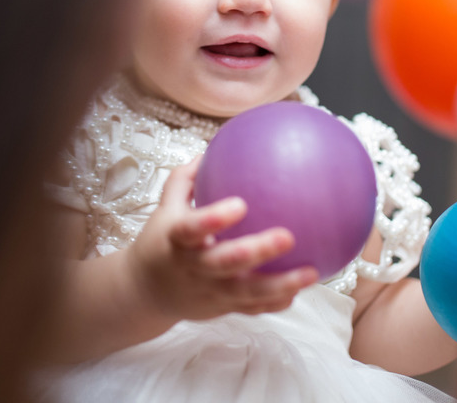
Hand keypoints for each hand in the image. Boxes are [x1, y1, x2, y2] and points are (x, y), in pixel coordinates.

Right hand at [127, 157, 318, 320]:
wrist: (144, 291)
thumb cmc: (161, 241)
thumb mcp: (164, 208)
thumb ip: (185, 179)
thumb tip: (211, 148)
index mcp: (177, 240)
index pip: (193, 229)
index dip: (214, 219)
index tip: (241, 204)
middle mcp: (194, 268)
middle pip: (225, 263)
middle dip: (257, 252)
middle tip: (289, 236)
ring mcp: (209, 291)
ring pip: (246, 292)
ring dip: (280, 284)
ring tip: (312, 273)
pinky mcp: (221, 308)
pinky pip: (251, 308)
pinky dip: (275, 303)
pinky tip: (300, 291)